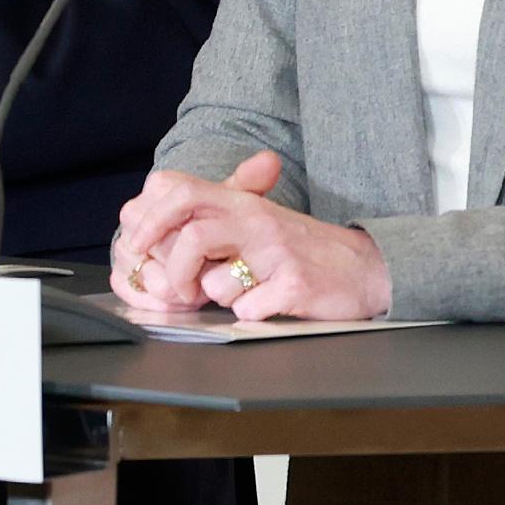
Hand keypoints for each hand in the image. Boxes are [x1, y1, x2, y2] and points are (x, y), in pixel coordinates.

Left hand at [111, 150, 390, 323]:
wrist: (368, 268)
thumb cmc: (302, 249)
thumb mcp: (256, 220)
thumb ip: (211, 215)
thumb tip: (152, 216)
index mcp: (241, 203)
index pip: (178, 190)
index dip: (148, 216)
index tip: (137, 243)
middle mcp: (256, 221)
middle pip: (191, 233)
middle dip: (168, 265)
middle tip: (169, 287)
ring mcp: (276, 254)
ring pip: (215, 281)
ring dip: (213, 297)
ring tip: (230, 296)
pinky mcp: (295, 285)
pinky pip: (248, 308)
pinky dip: (248, 314)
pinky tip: (265, 305)